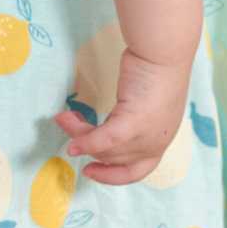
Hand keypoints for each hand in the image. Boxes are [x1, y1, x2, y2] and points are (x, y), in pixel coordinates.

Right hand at [52, 46, 192, 184]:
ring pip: (106, 148)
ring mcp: (147, 135)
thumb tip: (112, 121)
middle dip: (87, 148)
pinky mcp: (134, 122)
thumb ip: (133, 117)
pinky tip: (71, 139)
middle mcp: (156, 142)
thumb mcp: (146, 101)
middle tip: (67, 132)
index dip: (114, 175)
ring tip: (63, 119)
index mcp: (161, 138)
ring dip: (79, 136)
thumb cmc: (157, 68)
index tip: (91, 168)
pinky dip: (86, 141)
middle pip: (115, 158)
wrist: (163, 52)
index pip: (138, 170)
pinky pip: (104, 139)